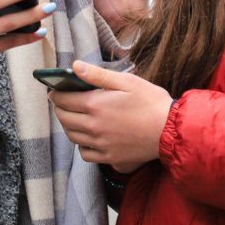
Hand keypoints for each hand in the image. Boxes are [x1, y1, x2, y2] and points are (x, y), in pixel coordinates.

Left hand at [49, 61, 173, 172]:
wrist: (170, 130)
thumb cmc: (151, 102)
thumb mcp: (126, 81)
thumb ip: (97, 75)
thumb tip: (74, 67)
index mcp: (95, 105)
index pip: (63, 100)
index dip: (56, 94)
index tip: (55, 91)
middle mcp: (93, 126)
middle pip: (64, 119)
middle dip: (59, 109)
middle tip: (62, 103)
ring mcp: (100, 144)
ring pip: (72, 136)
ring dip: (68, 126)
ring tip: (72, 118)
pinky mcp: (109, 157)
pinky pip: (85, 154)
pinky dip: (81, 146)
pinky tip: (87, 138)